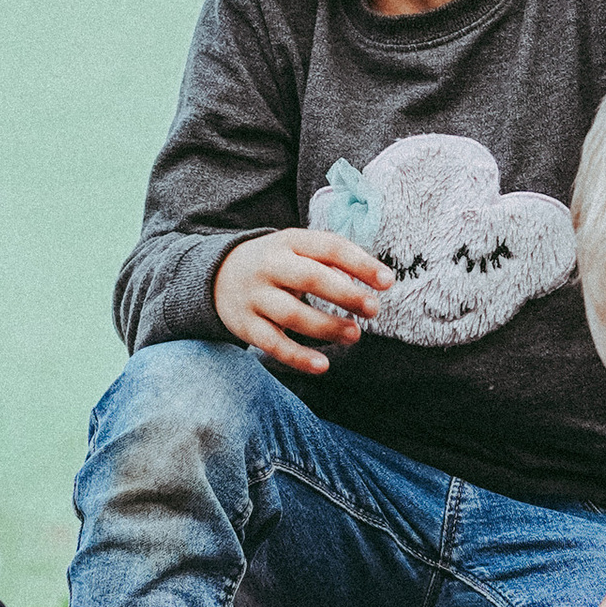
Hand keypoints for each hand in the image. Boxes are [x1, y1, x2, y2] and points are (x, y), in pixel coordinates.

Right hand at [214, 229, 390, 377]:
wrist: (217, 274)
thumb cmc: (276, 264)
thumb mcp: (297, 250)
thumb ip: (331, 262)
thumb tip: (372, 283)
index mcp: (289, 241)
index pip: (329, 247)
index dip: (361, 264)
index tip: (388, 282)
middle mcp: (270, 266)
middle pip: (311, 278)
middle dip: (346, 294)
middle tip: (373, 309)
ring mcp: (255, 297)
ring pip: (293, 314)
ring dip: (327, 326)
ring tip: (355, 334)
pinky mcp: (246, 325)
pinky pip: (273, 344)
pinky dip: (299, 356)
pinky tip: (323, 365)